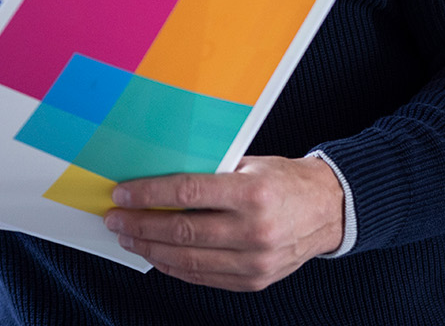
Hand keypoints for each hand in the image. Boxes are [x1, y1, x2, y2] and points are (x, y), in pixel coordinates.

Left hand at [103, 156, 343, 291]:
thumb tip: (158, 176)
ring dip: (151, 249)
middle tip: (116, 219)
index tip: (122, 194)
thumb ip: (210, 173)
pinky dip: (174, 267)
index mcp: (253, 192)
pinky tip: (157, 255)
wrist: (328, 210)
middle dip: (140, 225)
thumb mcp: (251, 164)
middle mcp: (255, 230)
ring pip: (188, 260)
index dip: (148, 195)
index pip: (187, 193)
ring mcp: (255, 261)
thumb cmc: (285, 181)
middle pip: (182, 231)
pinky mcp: (254, 281)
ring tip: (129, 238)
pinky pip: (204, 277)